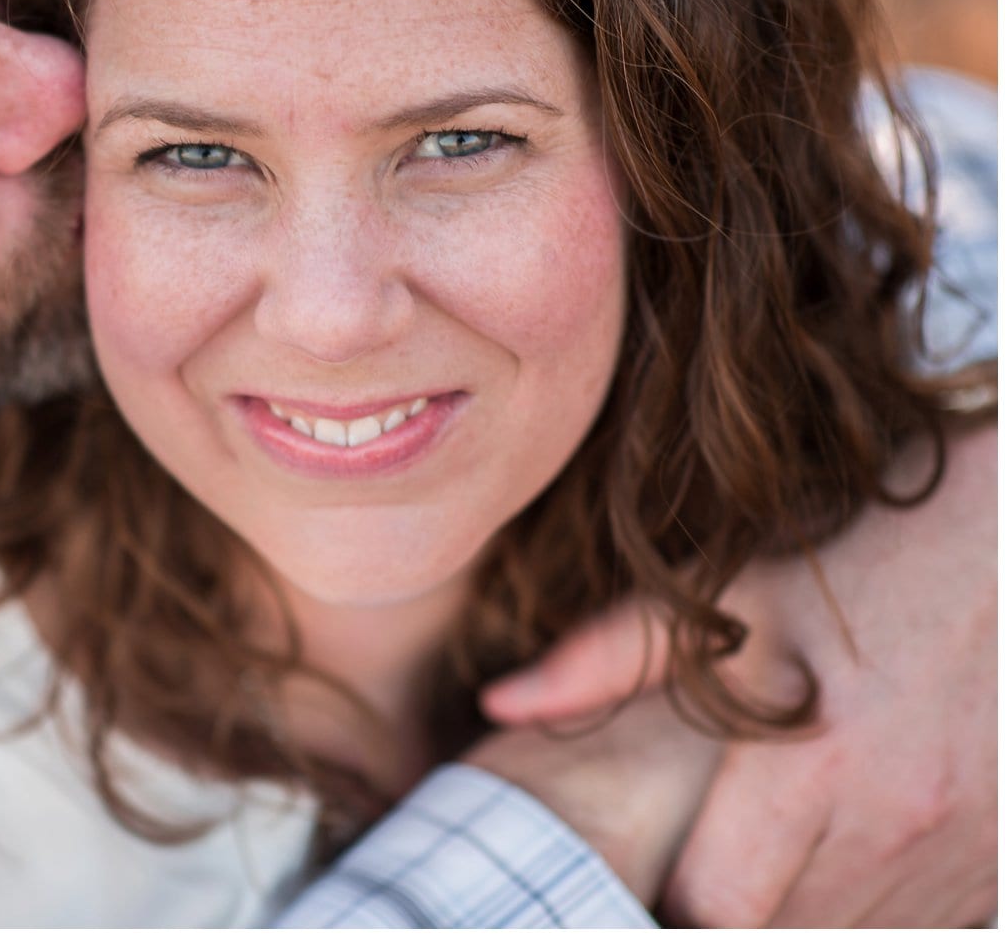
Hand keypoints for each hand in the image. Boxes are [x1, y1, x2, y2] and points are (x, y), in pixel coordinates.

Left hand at [479, 421, 997, 925]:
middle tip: (702, 859)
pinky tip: (852, 849)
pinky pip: (931, 922)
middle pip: (786, 935)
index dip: (673, 901)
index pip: (717, 907)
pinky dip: (882, 905)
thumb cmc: (872, 557)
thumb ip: (611, 654)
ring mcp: (974, 850)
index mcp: (822, 764)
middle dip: (734, 909)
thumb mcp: (740, 591)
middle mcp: (904, 822)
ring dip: (810, 911)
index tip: (652, 870)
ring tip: (779, 844)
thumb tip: (498, 703)